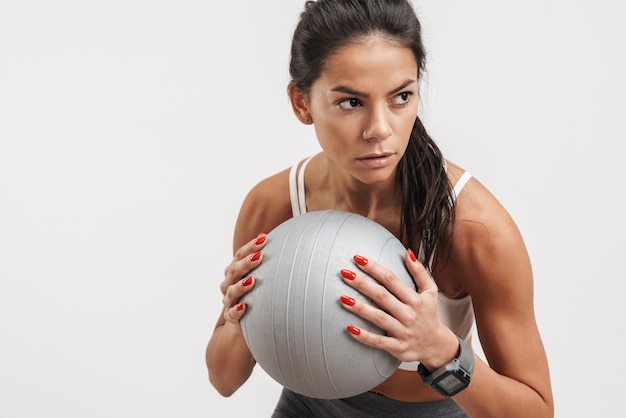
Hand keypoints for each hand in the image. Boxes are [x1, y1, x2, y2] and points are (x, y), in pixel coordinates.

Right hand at [220, 233, 265, 326]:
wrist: (244, 319)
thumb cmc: (253, 291)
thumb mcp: (257, 273)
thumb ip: (259, 256)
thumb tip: (265, 234)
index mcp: (234, 270)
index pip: (239, 255)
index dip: (250, 247)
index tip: (264, 239)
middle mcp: (228, 283)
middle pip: (233, 271)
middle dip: (245, 263)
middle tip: (259, 257)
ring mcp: (229, 300)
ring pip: (230, 292)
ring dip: (240, 286)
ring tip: (251, 281)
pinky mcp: (231, 316)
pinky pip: (231, 314)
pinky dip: (236, 310)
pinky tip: (244, 307)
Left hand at [339, 249, 457, 366]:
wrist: (436, 346)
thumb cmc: (429, 315)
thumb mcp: (430, 291)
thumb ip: (419, 272)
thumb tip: (407, 253)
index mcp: (415, 299)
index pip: (391, 280)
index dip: (374, 268)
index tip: (359, 259)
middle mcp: (408, 314)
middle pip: (382, 296)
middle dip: (362, 284)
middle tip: (345, 273)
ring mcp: (402, 331)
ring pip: (378, 318)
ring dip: (360, 308)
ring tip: (342, 298)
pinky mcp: (397, 347)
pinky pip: (379, 341)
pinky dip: (364, 336)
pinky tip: (350, 329)